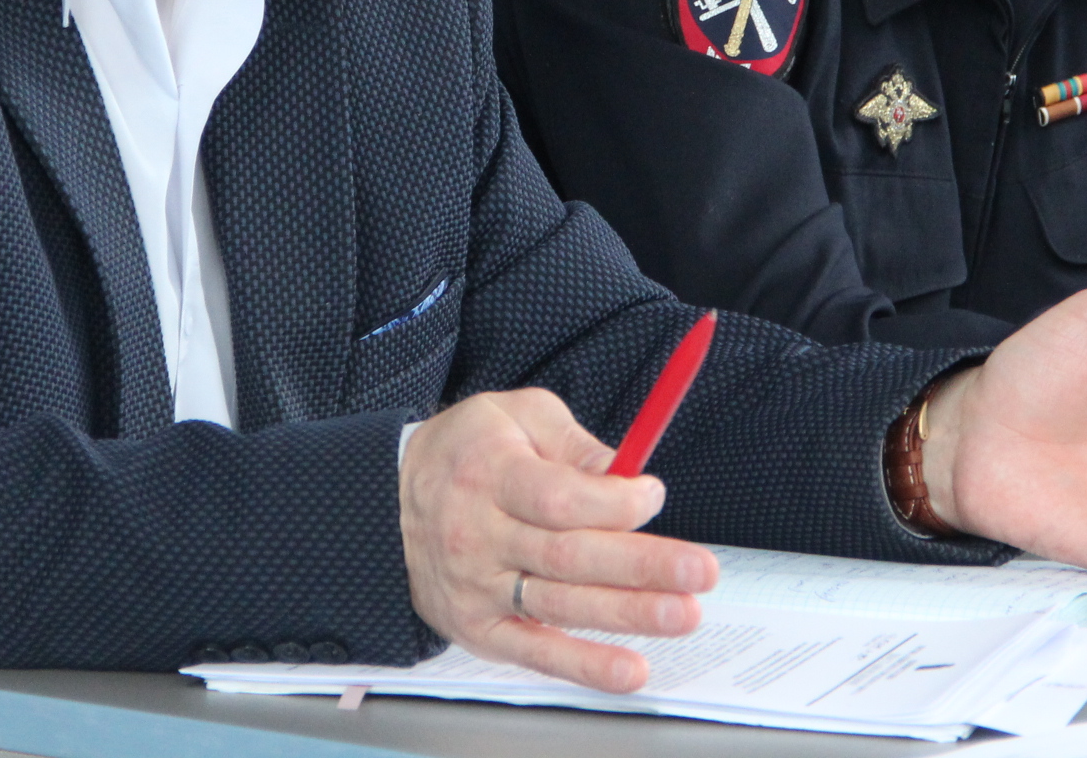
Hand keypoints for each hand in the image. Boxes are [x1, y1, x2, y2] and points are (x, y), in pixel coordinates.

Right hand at [399, 389, 717, 691]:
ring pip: (560, 605)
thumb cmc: (467, 451)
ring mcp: (478, 587)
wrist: (388, 501)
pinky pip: (534, 651)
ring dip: (627, 614)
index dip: (614, 503)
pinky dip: (583, 665)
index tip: (654, 495)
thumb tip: (626, 474)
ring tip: (683, 614)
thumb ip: (573, 442)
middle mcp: (480, 535)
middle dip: (640, 565)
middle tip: (698, 570)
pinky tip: (629, 670)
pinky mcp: (478, 627)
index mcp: (492, 474)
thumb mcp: (516, 415)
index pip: (559, 499)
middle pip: (569, 556)